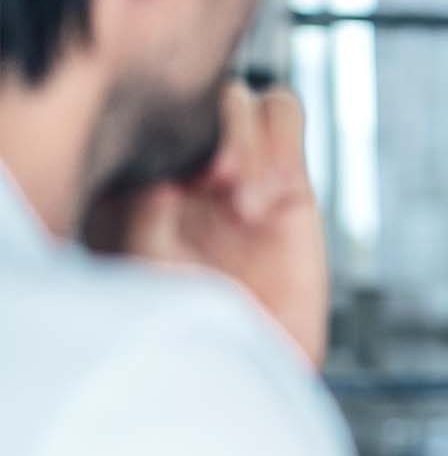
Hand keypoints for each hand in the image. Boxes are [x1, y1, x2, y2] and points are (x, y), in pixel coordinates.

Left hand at [91, 83, 328, 366]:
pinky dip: (281, 144)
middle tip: (215, 183)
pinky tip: (273, 198)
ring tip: (245, 201)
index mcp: (151, 184)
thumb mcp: (150, 266)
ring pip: (250, 98)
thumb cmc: (200, 323)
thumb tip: (166, 175)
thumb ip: (146, 212)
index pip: (156, 122)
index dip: (166, 137)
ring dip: (247, 137)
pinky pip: (287, 119)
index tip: (170, 188)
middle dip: (212, 134)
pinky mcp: (294, 181)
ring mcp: (247, 172)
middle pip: (205, 100)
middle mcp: (197, 171)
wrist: (260, 356)